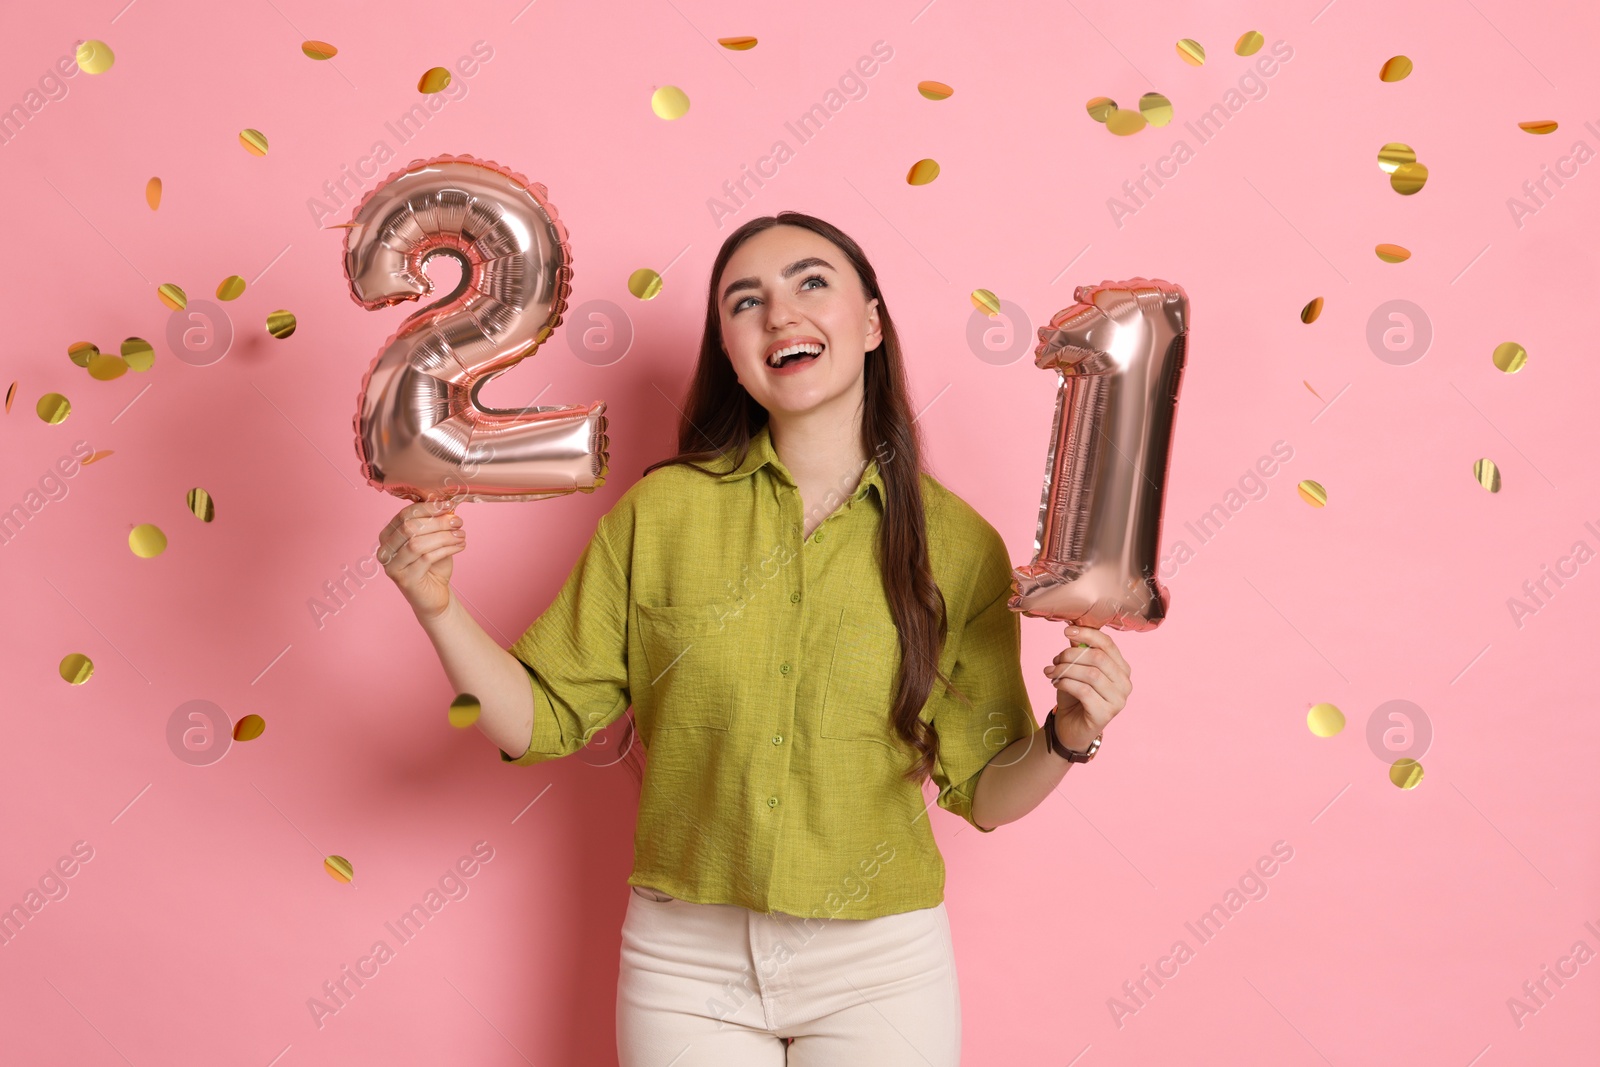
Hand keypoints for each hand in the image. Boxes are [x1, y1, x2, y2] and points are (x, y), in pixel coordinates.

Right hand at [377, 499, 465, 622]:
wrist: (434, 595)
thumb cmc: (433, 565)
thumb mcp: (434, 539)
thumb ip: (435, 522)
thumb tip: (446, 503)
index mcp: (388, 535)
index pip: (405, 514)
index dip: (428, 508)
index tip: (448, 506)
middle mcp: (385, 550)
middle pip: (410, 528)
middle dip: (438, 522)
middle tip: (458, 522)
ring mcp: (391, 566)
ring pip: (417, 544)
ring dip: (444, 536)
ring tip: (461, 535)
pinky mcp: (404, 580)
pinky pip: (426, 559)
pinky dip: (446, 549)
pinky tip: (460, 546)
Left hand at [1043, 624, 1131, 748]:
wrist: (1071, 727)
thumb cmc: (1075, 696)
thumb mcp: (1075, 669)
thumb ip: (1078, 651)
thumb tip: (1073, 630)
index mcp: (1122, 669)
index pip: (1108, 644)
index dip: (1087, 635)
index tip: (1067, 631)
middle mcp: (1125, 684)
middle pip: (1098, 658)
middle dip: (1071, 655)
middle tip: (1055, 660)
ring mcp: (1118, 700)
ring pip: (1091, 674)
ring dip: (1065, 670)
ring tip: (1051, 672)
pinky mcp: (1106, 714)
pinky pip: (1084, 691)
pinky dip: (1066, 683)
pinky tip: (1056, 684)